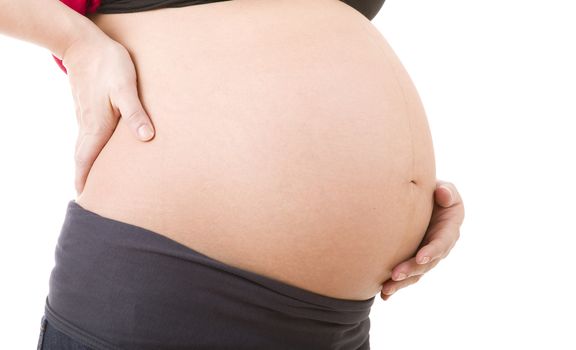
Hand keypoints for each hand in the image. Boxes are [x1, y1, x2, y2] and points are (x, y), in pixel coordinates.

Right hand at [61, 33, 154, 195]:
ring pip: (85, 148)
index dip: (85, 181)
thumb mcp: (126, 88)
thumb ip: (135, 113)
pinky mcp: (89, 109)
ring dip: (88, 166)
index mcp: (97, 126)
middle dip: (85, 179)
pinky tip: (101, 153)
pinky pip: (88, 137)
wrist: (85, 44)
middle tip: (91, 200)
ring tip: (97, 183)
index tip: (85, 201)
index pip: (86, 160)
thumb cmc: (109, 65)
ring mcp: (86, 117)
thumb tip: (146, 138)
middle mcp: (88, 125)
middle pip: (83, 159)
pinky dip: (91, 151)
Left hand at [380, 180, 464, 299]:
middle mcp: (439, 247)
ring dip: (401, 283)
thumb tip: (442, 193)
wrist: (424, 202)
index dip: (432, 251)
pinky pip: (406, 275)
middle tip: (395, 275)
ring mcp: (425, 256)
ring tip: (386, 289)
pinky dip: (395, 286)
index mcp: (449, 231)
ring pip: (415, 273)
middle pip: (426, 263)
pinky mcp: (413, 260)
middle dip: (412, 270)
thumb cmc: (435, 193)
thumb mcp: (446, 190)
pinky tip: (384, 296)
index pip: (442, 243)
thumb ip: (447, 192)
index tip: (421, 257)